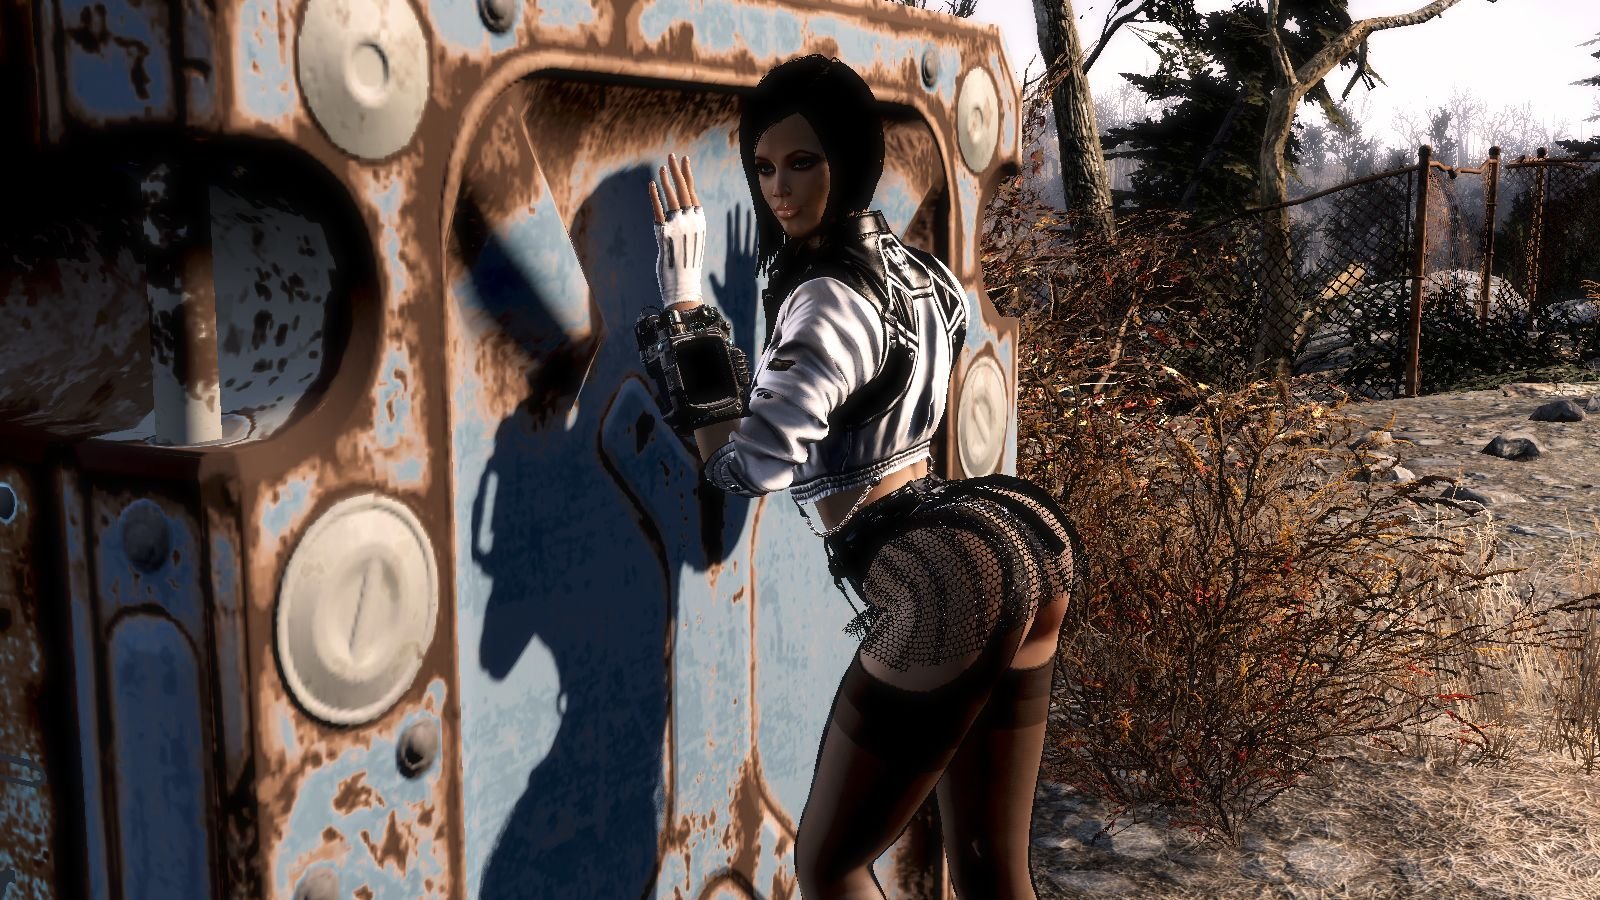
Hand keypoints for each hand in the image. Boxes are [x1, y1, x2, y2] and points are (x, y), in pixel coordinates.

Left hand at [648, 153, 705, 310]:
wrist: (684, 283)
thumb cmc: (687, 264)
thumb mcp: (693, 240)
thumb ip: (689, 224)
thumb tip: (682, 211)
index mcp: (700, 221)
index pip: (693, 192)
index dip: (688, 175)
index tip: (685, 161)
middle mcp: (691, 220)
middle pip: (683, 189)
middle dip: (678, 170)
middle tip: (673, 156)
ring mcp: (678, 225)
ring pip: (672, 196)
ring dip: (666, 179)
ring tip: (662, 167)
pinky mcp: (664, 232)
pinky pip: (658, 209)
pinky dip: (654, 196)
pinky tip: (651, 185)